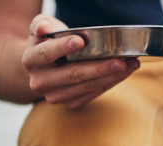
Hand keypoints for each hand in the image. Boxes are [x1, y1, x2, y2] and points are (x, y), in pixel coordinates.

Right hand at [22, 15, 139, 107]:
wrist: (42, 68)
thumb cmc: (47, 42)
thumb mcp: (41, 28)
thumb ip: (41, 24)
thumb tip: (43, 28)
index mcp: (31, 60)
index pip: (46, 54)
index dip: (63, 47)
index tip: (80, 41)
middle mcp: (41, 81)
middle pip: (73, 74)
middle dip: (99, 67)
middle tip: (121, 61)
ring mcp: (56, 95)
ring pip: (87, 86)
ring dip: (112, 76)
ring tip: (131, 64)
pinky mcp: (71, 103)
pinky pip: (94, 94)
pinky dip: (111, 83)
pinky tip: (125, 73)